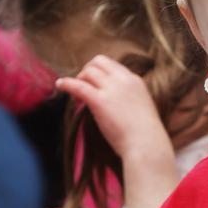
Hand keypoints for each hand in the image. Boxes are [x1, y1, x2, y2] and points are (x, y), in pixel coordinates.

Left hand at [56, 55, 173, 166]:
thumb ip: (129, 99)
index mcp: (135, 81)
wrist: (147, 145)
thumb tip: (116, 102)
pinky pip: (78, 86)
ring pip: (89, 71)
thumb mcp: (142, 107)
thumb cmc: (146, 135)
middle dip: (88, 70)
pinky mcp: (100, 101)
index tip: (95, 82)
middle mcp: (123, 80)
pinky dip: (67, 83)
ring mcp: (112, 89)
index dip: (100, 71)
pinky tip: (60, 85)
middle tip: (82, 84)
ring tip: (74, 91)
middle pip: (99, 61)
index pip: (113, 65)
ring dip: (78, 78)